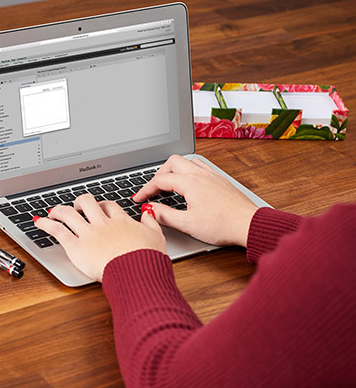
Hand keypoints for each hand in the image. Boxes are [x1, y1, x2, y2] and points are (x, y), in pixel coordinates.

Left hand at [34, 194, 165, 281]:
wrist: (137, 272)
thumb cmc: (147, 259)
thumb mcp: (157, 237)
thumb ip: (152, 223)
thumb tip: (149, 213)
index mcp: (121, 222)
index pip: (108, 206)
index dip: (101, 205)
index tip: (99, 208)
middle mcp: (102, 224)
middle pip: (87, 202)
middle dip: (80, 202)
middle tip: (77, 207)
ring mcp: (88, 234)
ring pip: (69, 213)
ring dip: (59, 210)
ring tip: (54, 212)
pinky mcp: (76, 246)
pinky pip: (57, 230)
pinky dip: (46, 224)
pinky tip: (40, 222)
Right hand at [132, 155, 258, 246]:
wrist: (249, 225)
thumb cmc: (222, 225)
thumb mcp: (187, 224)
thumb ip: (165, 215)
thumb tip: (150, 210)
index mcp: (190, 182)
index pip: (160, 180)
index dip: (145, 190)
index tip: (138, 199)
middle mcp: (201, 175)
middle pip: (172, 162)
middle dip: (158, 174)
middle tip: (153, 189)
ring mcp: (212, 176)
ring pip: (187, 161)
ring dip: (174, 170)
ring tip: (169, 184)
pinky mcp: (220, 181)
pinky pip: (200, 167)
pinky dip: (188, 172)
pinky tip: (189, 185)